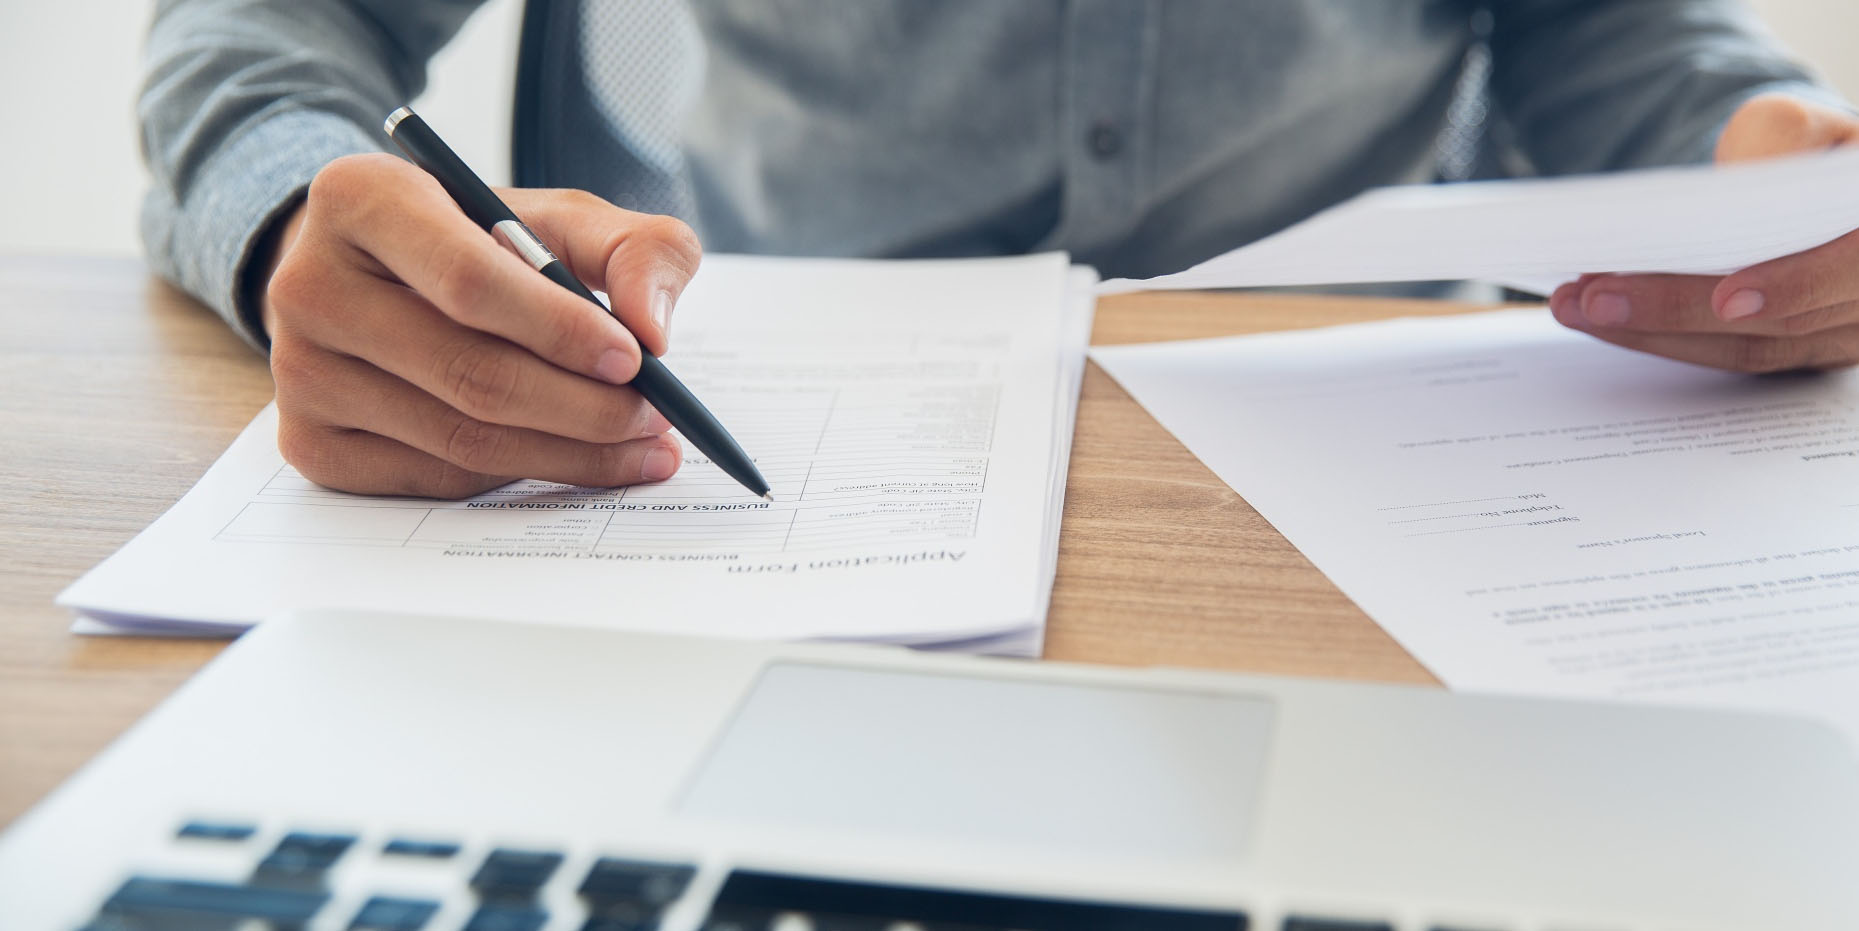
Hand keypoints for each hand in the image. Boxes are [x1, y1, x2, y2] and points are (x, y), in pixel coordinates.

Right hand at [262, 153, 701, 497]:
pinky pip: (436, 478)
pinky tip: (569, 458)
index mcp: (360, 199)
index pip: (468, 280)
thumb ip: (634, 249)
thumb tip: (654, 330)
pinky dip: (517, 475)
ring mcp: (299, 373)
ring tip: (639, 445)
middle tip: (656, 418)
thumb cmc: (480, 241)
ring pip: (459, 439)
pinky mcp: (310, 443)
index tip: (635, 359)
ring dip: (568, 453)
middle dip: (583, 407)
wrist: (378, 277)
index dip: (559, 328)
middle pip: (469, 373)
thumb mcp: (560, 218)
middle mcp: (307, 285)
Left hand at [1549, 93, 1858, 371]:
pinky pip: (1731, 357)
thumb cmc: (1803, 150)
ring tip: (1576, 307)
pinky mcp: (1798, 353)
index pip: (1852, 268)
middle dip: (1677, 310)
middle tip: (1592, 298)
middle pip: (1783, 322)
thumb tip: (1732, 181)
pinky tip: (1603, 319)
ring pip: (1749, 350)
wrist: (1808, 188)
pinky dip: (1664, 339)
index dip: (1792, 287)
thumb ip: (1780, 137)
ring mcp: (1846, 334)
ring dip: (1654, 334)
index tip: (1726, 299)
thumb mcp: (1795, 124)